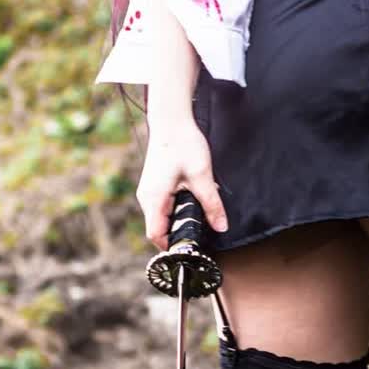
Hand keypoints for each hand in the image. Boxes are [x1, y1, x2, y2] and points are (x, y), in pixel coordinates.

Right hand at [138, 118, 229, 244]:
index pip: (156, 235)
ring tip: (202, 215)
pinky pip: (165, 207)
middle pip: (160, 229)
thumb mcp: (202, 176)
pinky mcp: (155, 186)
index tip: (192, 249)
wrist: (171, 119)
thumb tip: (221, 227)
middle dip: (180, 234)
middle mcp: (147, 198)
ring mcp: (149, 192)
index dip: (173, 246)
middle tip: (203, 233)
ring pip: (163, 218)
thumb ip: (212, 204)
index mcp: (154, 199)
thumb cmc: (183, 143)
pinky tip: (195, 200)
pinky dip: (179, 209)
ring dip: (181, 220)